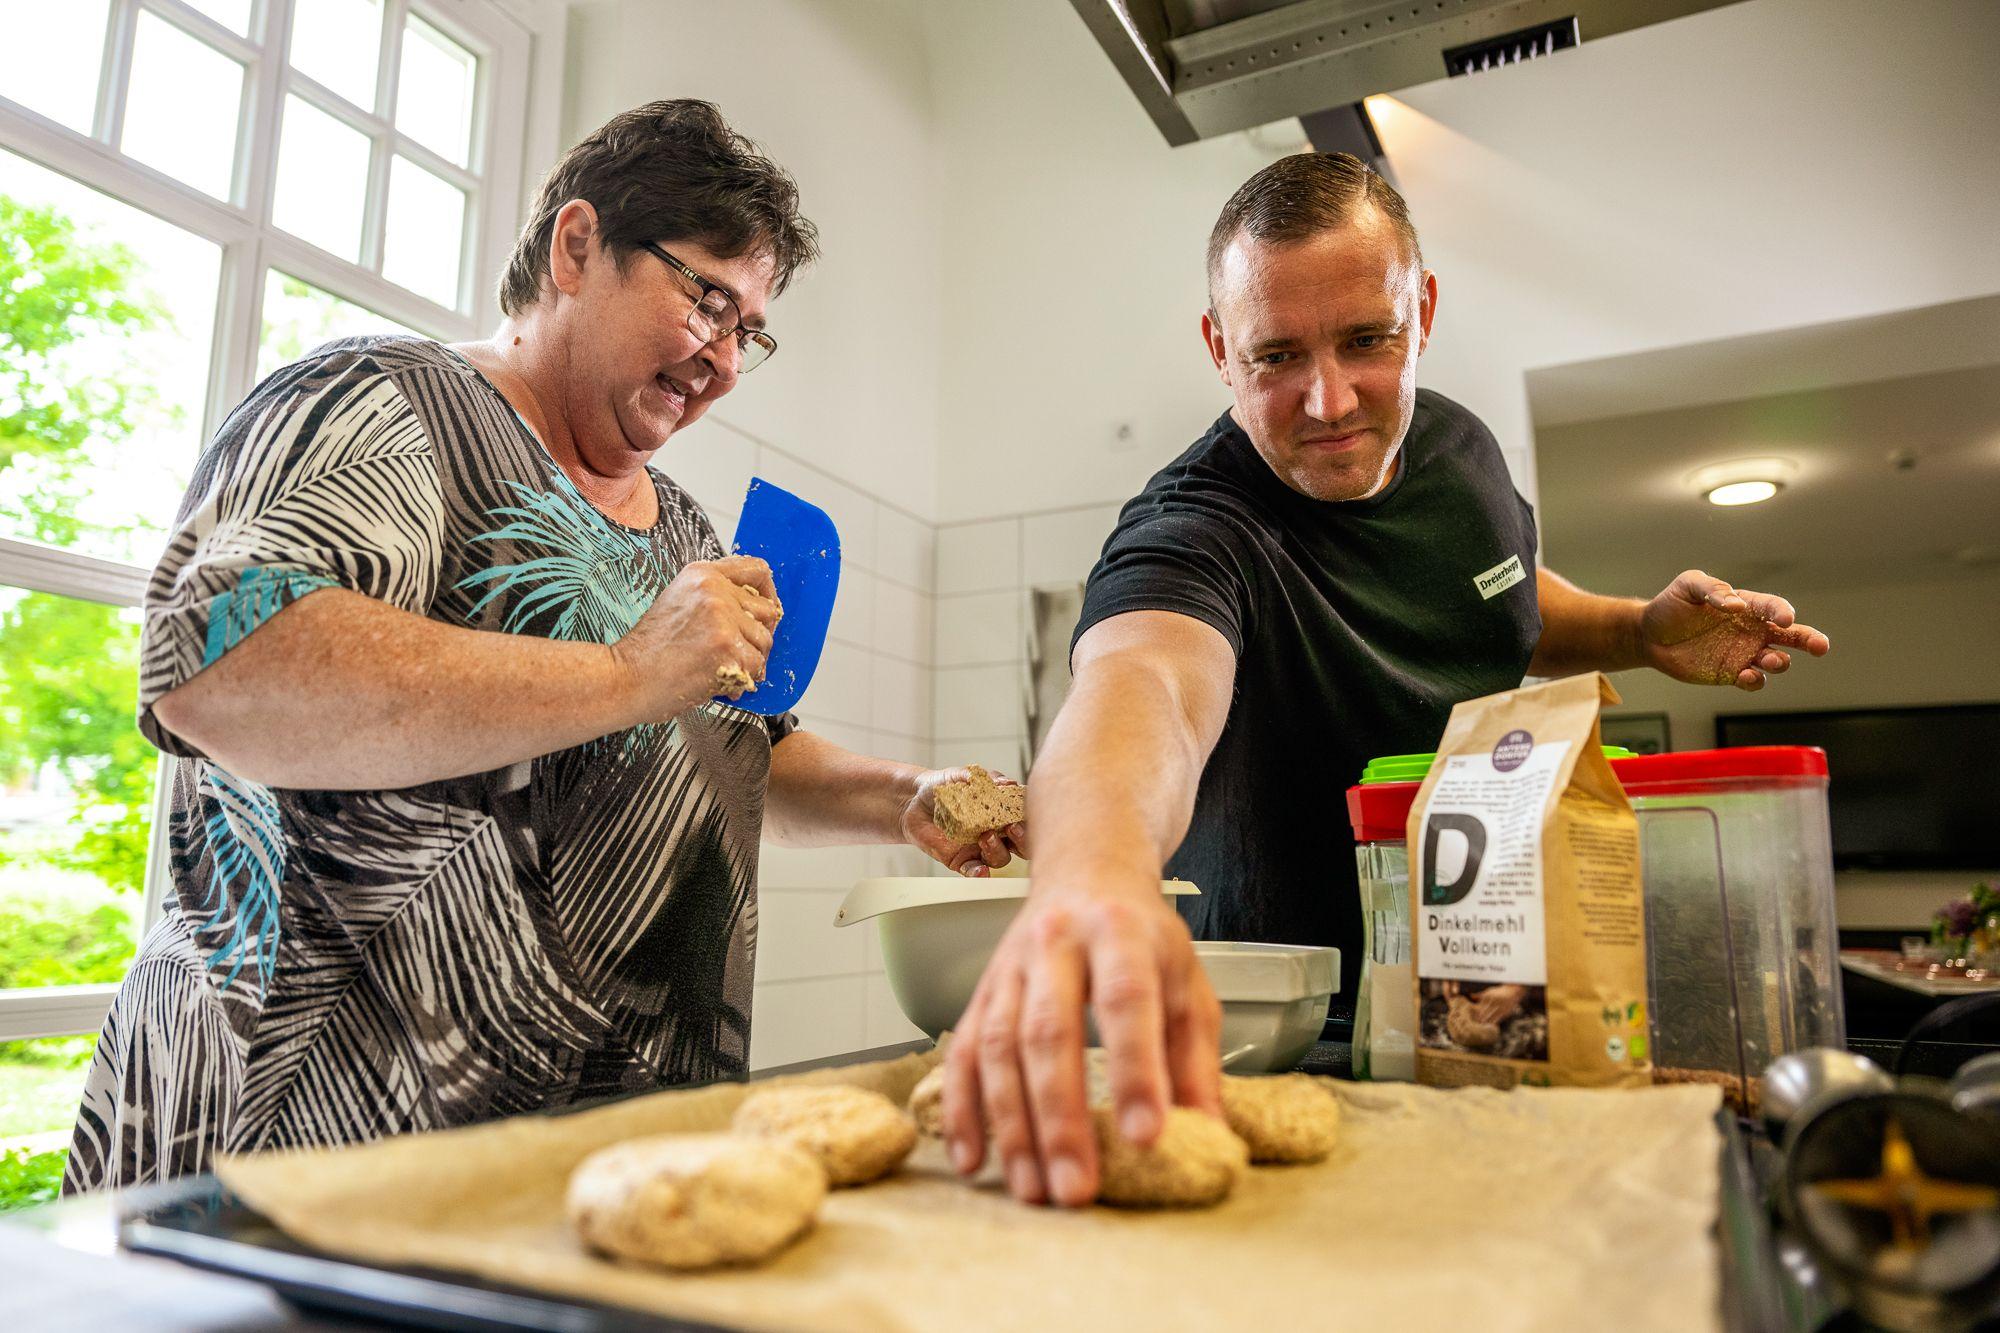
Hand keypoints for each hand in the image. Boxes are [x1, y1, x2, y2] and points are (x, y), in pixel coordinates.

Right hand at [610, 556, 781, 717]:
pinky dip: (745, 680)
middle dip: (757, 637)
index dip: (769, 593)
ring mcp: (722, 615)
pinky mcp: (726, 645)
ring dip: (750, 661)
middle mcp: (714, 588)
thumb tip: (753, 611)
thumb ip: (713, 598)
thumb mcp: (678, 602)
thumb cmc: (649, 650)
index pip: (757, 570)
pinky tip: (721, 683)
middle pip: (767, 610)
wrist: (627, 677)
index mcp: (702, 574)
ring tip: (723, 669)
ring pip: (765, 640)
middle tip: (738, 654)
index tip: (765, 613)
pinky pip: (757, 665)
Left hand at [901, 767, 1028, 876]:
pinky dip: (979, 874)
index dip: (1029, 817)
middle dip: (1022, 839)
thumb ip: (984, 779)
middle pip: (1022, 845)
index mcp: (1002, 812)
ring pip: (1000, 858)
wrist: (914, 800)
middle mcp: (996, 832)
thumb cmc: (943, 787)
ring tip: (985, 836)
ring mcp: (979, 848)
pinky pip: (974, 871)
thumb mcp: (963, 776)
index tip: (1023, 811)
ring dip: (997, 850)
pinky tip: (980, 871)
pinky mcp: (961, 860)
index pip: (1025, 818)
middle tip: (1012, 828)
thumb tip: (1006, 784)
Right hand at [942, 873, 1221, 1207]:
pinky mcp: (978, 993)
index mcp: (1120, 934)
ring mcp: (1008, 968)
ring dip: (1011, 1126)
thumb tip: (1207, 1133)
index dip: (1135, 1070)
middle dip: (1061, 1118)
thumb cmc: (1143, 940)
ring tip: (1033, 1189)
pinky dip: (962, 1110)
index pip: (1125, 1000)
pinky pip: (959, 1053)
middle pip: (1049, 1032)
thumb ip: (1196, 1057)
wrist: (1085, 874)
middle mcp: (1056, 945)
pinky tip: (973, 1159)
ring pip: (997, 1048)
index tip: (1146, 1137)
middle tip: (1076, 1188)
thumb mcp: (1187, 982)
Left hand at [1470, 984, 1525, 1025]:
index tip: (1472, 1019)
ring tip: (1482, 1027)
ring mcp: (1500, 1007)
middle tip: (1476, 1025)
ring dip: (1486, 1022)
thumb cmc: (1498, 992)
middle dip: (1479, 1019)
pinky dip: (1493, 1023)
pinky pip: (1498, 1019)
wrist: (1513, 991)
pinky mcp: (1505, 1012)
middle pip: (1484, 1013)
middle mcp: (1493, 1001)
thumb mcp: (1489, 991)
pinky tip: (1490, 1026)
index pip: (1479, 1007)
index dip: (1475, 1014)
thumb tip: (1471, 996)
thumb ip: (1480, 995)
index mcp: (1488, 996)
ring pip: (1491, 1017)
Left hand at [1639, 570, 1828, 690]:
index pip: (1773, 607)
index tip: (1785, 618)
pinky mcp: (1731, 673)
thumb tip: (1735, 605)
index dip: (1782, 611)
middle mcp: (1752, 630)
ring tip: (1770, 660)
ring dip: (1779, 662)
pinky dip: (1756, 680)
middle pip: (1791, 636)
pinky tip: (1747, 675)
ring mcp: (1744, 653)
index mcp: (1746, 606)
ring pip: (1776, 660)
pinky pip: (1753, 680)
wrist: (1649, 635)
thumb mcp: (1688, 586)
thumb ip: (1711, 588)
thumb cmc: (1671, 605)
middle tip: (1821, 646)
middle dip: (1810, 640)